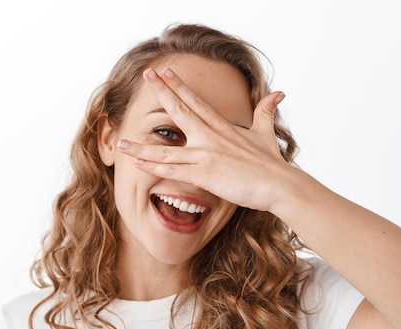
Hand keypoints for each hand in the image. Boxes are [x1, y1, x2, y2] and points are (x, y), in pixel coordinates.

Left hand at [116, 67, 290, 211]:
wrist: (279, 184)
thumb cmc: (271, 163)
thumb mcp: (266, 132)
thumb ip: (266, 112)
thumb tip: (278, 93)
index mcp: (222, 126)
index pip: (196, 101)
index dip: (179, 85)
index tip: (164, 72)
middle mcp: (211, 136)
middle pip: (180, 110)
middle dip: (162, 92)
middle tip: (146, 76)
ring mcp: (206, 154)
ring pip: (167, 149)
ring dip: (142, 146)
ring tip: (122, 142)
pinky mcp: (205, 174)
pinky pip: (173, 170)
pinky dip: (154, 167)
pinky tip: (138, 164)